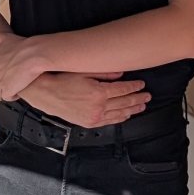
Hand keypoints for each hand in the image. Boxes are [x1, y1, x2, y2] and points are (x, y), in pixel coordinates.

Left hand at [0, 31, 47, 101]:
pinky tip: (21, 89)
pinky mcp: (6, 90)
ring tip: (18, 84)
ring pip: (0, 91)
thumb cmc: (21, 45)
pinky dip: (14, 95)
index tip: (8, 73)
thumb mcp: (4, 37)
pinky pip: (8, 97)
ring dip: (8, 89)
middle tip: (14, 79)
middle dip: (2, 83)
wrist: (33, 54)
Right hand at [20, 72, 149, 128]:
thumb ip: (104, 73)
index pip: (123, 89)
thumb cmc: (62, 80)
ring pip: (119, 113)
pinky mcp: (89, 123)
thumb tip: (121, 73)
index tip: (141, 84)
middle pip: (124, 102)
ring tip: (142, 105)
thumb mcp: (83, 71)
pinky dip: (120, 118)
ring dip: (133, 109)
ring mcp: (94, 117)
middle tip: (147, 95)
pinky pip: (109, 121)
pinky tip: (126, 115)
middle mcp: (98, 107)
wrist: (45, 93)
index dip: (134, 86)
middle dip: (138, 98)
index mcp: (98, 92)